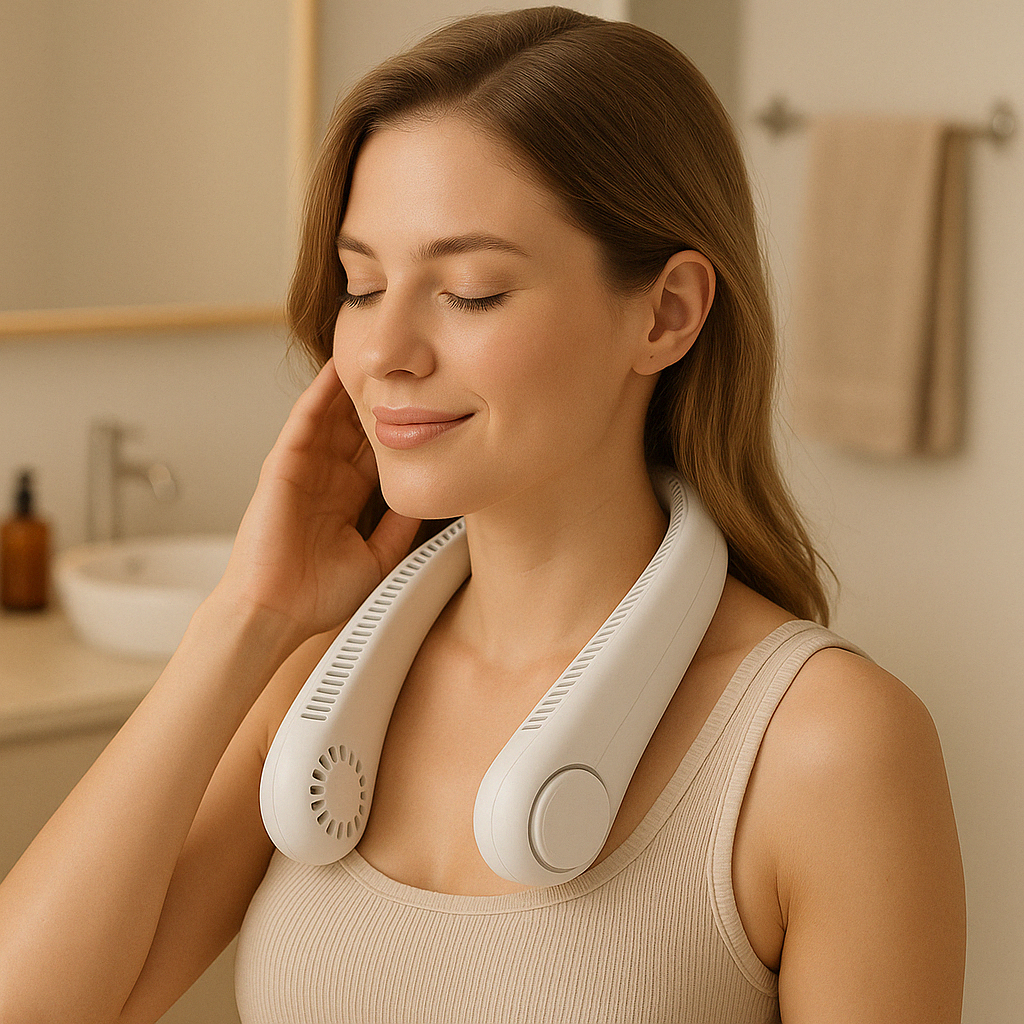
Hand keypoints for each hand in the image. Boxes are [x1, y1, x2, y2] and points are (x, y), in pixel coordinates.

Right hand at [216, 360, 420, 646]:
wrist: (276, 613)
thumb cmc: (318, 595)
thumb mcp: (379, 556)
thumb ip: (401, 526)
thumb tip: (429, 497)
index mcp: (349, 498)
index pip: (379, 451)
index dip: (402, 427)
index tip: (432, 404)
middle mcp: (328, 477)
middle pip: (359, 425)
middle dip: (382, 397)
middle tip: (410, 366)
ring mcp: (305, 468)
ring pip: (333, 415)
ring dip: (353, 385)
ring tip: (378, 354)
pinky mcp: (283, 465)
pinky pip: (304, 421)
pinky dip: (319, 394)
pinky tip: (337, 370)